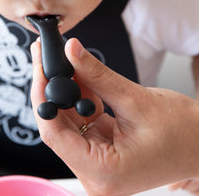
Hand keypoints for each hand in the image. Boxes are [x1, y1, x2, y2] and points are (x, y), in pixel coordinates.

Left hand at [30, 38, 198, 195]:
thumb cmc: (184, 134)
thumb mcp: (136, 99)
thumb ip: (97, 75)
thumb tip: (71, 51)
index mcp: (103, 171)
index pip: (53, 133)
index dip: (42, 96)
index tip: (39, 67)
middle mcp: (95, 173)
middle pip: (57, 125)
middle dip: (51, 88)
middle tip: (45, 58)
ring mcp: (97, 162)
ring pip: (67, 120)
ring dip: (65, 91)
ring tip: (63, 63)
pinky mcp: (101, 150)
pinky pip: (80, 121)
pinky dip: (79, 98)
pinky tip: (79, 78)